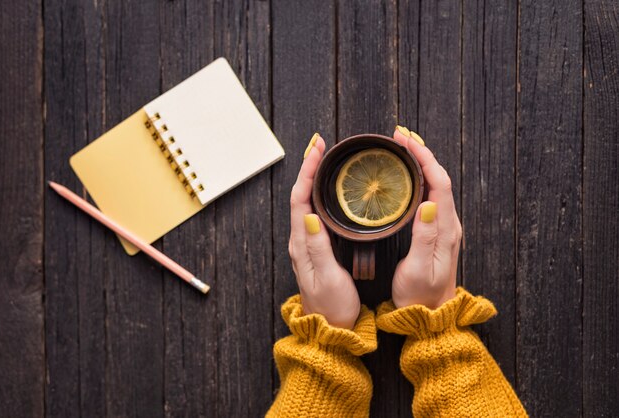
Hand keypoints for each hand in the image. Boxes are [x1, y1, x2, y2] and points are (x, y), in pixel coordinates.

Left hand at [288, 134, 360, 328]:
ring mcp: (307, 243)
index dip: (307, 171)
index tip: (317, 149)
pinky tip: (331, 190)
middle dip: (309, 167)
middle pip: (301, 194)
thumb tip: (310, 215)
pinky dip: (321, 194)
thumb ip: (319, 247)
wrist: (331, 329)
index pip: (300, 198)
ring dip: (314, 177)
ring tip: (324, 158)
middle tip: (321, 145)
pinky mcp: (316, 248)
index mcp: (302, 243)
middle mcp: (301, 240)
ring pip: (307, 201)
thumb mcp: (326, 277)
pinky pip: (315, 212)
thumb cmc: (331, 306)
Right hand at [390, 127, 460, 308]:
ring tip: (402, 147)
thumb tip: (428, 202)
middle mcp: (448, 224)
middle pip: (439, 178)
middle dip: (421, 152)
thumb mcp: (418, 269)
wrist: (430, 317)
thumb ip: (424, 236)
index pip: (439, 183)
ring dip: (421, 162)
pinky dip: (419, 178)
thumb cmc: (420, 297)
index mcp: (445, 230)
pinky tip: (407, 176)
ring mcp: (443, 227)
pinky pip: (431, 195)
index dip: (424, 157)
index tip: (405, 141)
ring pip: (436, 185)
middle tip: (400, 135)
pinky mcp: (436, 232)